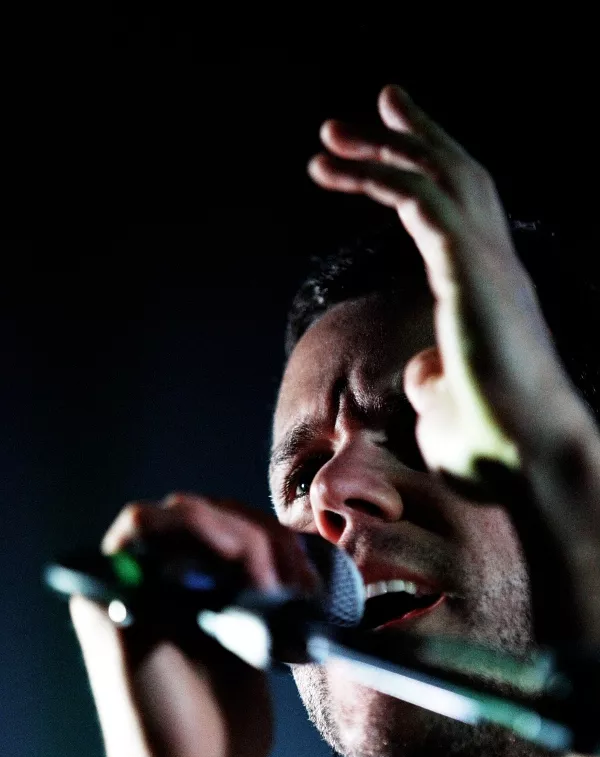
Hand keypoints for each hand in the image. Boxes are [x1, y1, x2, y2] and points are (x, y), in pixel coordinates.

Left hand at [71, 493, 318, 756]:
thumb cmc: (154, 720)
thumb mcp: (134, 648)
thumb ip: (142, 582)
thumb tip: (154, 522)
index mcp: (123, 582)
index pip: (153, 521)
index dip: (196, 521)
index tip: (237, 551)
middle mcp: (161, 577)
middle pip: (206, 519)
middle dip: (248, 537)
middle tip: (273, 584)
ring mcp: (205, 588)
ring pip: (243, 536)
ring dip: (277, 551)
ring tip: (298, 590)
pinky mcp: (241, 605)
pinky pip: (268, 565)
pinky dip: (290, 569)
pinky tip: (307, 590)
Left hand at [308, 85, 590, 478]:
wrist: (531, 457)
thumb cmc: (496, 444)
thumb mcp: (452, 407)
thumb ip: (436, 381)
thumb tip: (421, 373)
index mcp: (492, 290)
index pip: (460, 215)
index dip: (421, 178)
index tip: (378, 158)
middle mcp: (497, 265)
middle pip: (459, 178)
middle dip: (413, 137)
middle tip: (370, 107)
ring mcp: (490, 265)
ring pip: (441, 179)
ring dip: (386, 148)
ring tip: (332, 132)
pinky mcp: (474, 274)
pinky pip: (427, 205)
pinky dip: (386, 177)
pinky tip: (344, 168)